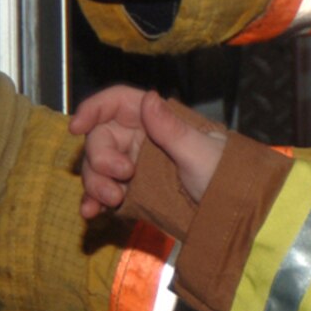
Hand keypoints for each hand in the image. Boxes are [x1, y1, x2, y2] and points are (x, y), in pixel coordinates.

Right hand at [70, 86, 228, 221]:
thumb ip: (171, 129)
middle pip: (101, 138)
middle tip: (121, 177)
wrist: (233, 213)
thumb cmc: (226, 176)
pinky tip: (91, 213)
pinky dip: (93, 201)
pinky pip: (103, 193)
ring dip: (95, 183)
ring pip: (98, 167)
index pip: (117, 103)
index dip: (93, 109)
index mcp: (158, 120)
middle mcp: (141, 139)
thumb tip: (149, 97)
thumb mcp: (201, 153)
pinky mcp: (132, 192)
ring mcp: (134, 166)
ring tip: (112, 200)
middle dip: (100, 158)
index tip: (77, 127)